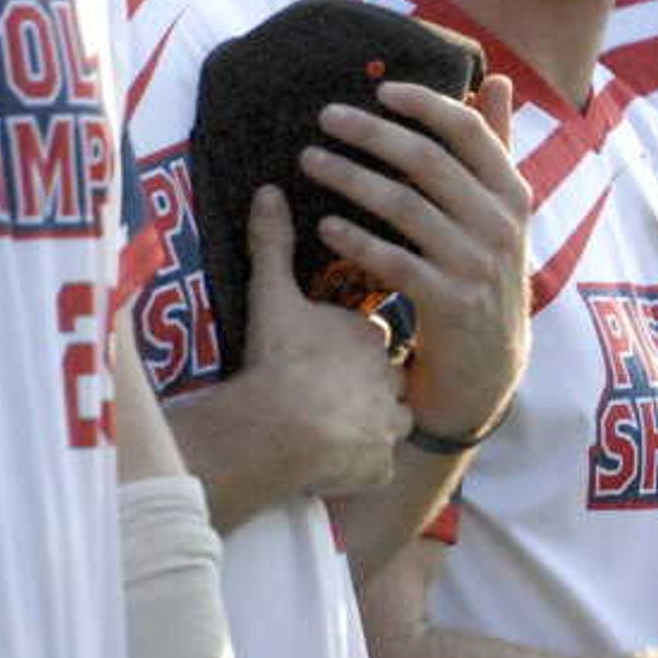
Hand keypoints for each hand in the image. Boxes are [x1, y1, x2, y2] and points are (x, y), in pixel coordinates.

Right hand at [219, 188, 414, 501]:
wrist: (280, 426)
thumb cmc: (278, 360)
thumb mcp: (271, 297)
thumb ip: (272, 246)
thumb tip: (269, 191)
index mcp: (367, 335)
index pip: (367, 337)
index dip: (343, 347)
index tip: (317, 355)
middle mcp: (389, 378)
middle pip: (381, 379)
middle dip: (361, 385)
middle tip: (322, 393)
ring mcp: (389, 424)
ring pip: (387, 423)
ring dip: (366, 426)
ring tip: (330, 429)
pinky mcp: (381, 465)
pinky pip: (377, 466)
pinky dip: (360, 466)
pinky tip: (333, 463)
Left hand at [298, 76, 530, 446]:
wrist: (489, 367)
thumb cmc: (483, 274)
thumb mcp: (502, 213)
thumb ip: (496, 148)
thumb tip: (497, 79)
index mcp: (513, 195)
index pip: (470, 132)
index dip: (425, 103)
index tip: (379, 88)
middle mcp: (501, 225)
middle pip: (429, 161)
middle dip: (371, 133)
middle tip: (325, 116)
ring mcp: (477, 266)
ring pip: (404, 206)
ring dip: (350, 178)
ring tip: (309, 161)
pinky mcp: (450, 304)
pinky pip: (394, 261)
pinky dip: (356, 240)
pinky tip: (323, 227)